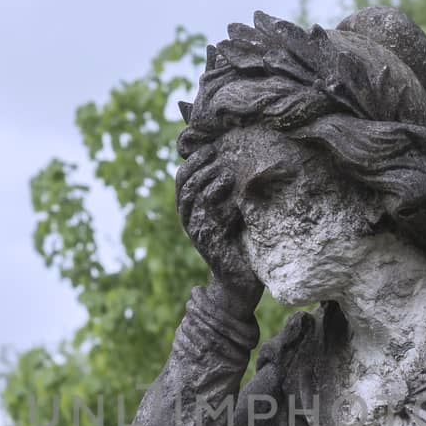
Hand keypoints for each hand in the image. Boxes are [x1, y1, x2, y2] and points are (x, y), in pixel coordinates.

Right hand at [177, 155, 263, 312]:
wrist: (242, 279)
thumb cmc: (244, 242)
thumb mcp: (238, 209)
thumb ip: (233, 190)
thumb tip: (243, 162)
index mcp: (194, 208)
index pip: (184, 177)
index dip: (193, 159)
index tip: (211, 145)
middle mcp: (190, 217)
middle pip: (182, 182)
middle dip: (196, 163)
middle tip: (213, 150)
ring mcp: (195, 229)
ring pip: (189, 196)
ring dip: (204, 177)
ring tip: (222, 167)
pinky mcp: (206, 240)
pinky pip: (204, 213)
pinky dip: (215, 197)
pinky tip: (229, 185)